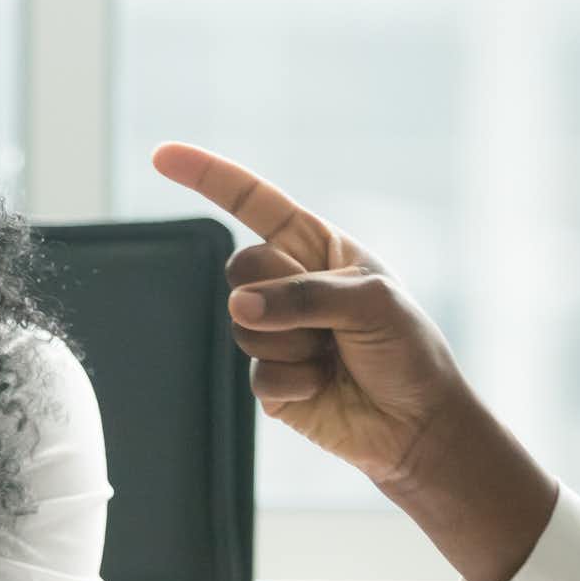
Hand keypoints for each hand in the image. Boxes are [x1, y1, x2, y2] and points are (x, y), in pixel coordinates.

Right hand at [150, 142, 556, 580]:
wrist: (417, 425)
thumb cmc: (407, 350)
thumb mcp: (370, 303)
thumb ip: (302, 296)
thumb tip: (238, 307)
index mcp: (316, 248)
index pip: (253, 203)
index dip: (207, 177)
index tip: (161, 155)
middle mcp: (290, 285)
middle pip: (240, 269)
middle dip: (276, 293)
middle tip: (325, 319)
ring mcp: (276, 332)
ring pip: (243, 325)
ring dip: (293, 344)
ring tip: (333, 356)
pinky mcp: (269, 379)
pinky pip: (256, 374)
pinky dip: (294, 383)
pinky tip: (325, 388)